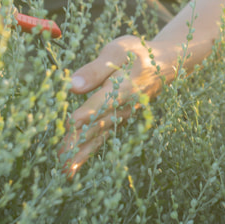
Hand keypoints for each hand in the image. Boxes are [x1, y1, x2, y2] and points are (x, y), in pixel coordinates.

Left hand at [59, 35, 176, 175]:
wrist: (164, 65)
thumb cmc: (136, 53)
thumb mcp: (117, 51)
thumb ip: (95, 69)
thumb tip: (73, 85)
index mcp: (124, 87)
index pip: (103, 101)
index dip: (88, 112)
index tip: (72, 125)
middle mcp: (123, 107)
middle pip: (98, 126)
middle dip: (79, 143)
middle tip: (60, 161)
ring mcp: (122, 117)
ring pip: (99, 137)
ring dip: (81, 154)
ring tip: (64, 172)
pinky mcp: (118, 122)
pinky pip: (102, 140)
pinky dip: (88, 154)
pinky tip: (74, 167)